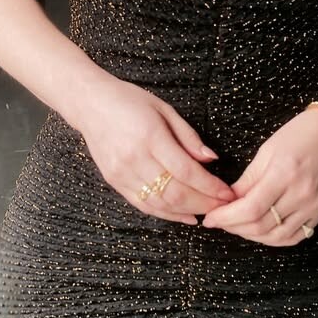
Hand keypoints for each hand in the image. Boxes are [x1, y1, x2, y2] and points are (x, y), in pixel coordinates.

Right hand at [79, 79, 236, 224]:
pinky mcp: (115, 182)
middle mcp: (135, 159)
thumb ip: (188, 136)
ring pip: (160, 203)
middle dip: (204, 203)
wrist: (90, 104)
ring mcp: (122, 173)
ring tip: (210, 213)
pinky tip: (186, 216)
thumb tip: (211, 159)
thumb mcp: (164, 109)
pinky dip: (167, 215)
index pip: (186, 171)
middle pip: (175, 192)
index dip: (210, 186)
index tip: (227, 192)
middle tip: (224, 206)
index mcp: (150, 137)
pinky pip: (144, 205)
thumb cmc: (129, 101)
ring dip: (188, 211)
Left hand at [199, 107, 317, 245]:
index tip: (210, 218)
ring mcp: (314, 206)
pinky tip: (261, 232)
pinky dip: (274, 239)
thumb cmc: (300, 134)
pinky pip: (295, 236)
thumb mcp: (266, 151)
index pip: (249, 208)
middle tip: (219, 221)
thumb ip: (247, 180)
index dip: (226, 218)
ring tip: (237, 226)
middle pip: (261, 226)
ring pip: (276, 236)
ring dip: (251, 236)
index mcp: (284, 174)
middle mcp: (301, 194)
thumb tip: (227, 201)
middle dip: (234, 227)